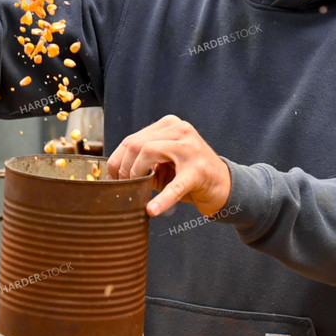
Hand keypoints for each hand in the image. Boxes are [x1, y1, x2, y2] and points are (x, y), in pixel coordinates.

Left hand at [107, 115, 231, 217]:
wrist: (223, 185)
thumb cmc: (188, 174)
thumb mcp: (164, 162)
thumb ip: (143, 160)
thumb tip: (113, 173)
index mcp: (169, 125)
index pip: (133, 139)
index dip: (117, 159)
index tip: (112, 177)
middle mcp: (180, 130)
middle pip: (137, 144)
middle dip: (124, 168)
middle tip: (123, 186)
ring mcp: (190, 148)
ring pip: (149, 152)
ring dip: (136, 175)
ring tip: (136, 190)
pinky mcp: (198, 170)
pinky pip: (175, 185)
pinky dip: (162, 199)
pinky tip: (153, 209)